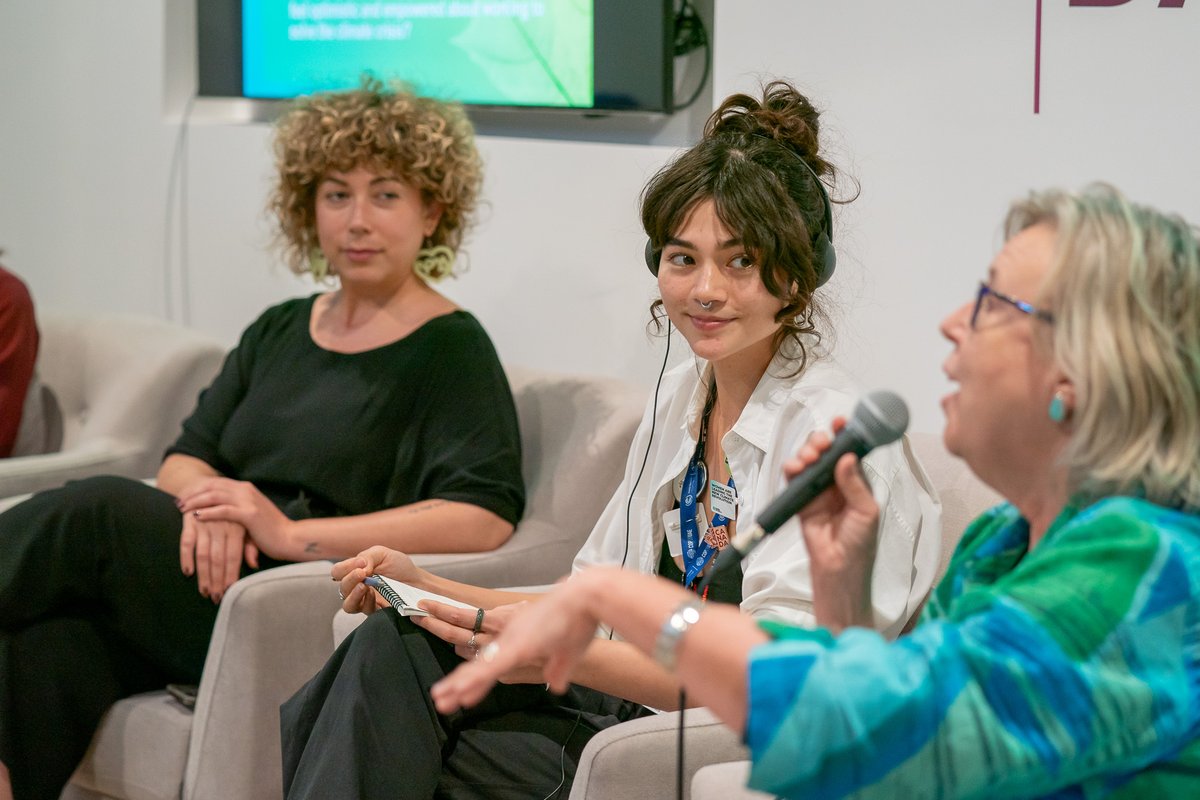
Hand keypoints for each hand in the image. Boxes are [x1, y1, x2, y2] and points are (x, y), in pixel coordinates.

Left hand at [176, 478, 293, 558]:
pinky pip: (223, 510)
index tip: (184, 496)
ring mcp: (248, 501)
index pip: (216, 483)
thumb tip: (220, 510)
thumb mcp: (251, 514)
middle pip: (212, 486)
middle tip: (178, 502)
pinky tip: (196, 517)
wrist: (290, 538)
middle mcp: (246, 490)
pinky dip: (208, 512)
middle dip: (192, 493)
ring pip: (215, 495)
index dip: (198, 488)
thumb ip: (236, 509)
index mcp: (246, 488)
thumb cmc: (271, 530)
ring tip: (182, 509)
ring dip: (196, 501)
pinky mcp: (249, 514)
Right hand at [178, 512, 255, 602]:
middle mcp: (221, 526)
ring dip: (203, 574)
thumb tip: (254, 564)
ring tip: (204, 591)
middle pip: (218, 558)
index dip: (231, 574)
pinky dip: (186, 557)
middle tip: (215, 597)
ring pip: (203, 553)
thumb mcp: (245, 526)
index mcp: (237, 527)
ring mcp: (204, 523)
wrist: (209, 486)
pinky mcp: (189, 521)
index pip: (234, 556)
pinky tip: (188, 572)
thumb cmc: (231, 512)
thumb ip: (250, 545)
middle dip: (217, 579)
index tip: (229, 590)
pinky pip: (186, 541)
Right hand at [331, 546, 420, 615]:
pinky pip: (363, 611)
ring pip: (347, 604)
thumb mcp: (383, 554)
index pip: (338, 572)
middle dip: (350, 579)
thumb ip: (368, 557)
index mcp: (356, 571)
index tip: (361, 564)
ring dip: (353, 595)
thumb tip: (358, 567)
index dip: (344, 568)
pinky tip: (374, 595)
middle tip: (363, 573)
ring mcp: (365, 601)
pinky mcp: (374, 612)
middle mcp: (357, 586)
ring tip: (364, 586)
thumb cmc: (400, 567)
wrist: (418, 582)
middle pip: (342, 587)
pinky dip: (366, 602)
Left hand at [431, 577, 601, 712]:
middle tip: (437, 696)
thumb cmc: (579, 620)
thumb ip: (558, 667)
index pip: (489, 659)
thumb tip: (555, 684)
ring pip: (479, 664)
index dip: (472, 673)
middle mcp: (509, 638)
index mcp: (517, 638)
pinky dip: (476, 678)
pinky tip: (463, 689)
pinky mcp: (520, 645)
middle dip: (456, 680)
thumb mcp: (568, 651)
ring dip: (459, 682)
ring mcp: (512, 641)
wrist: (586, 598)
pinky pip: (493, 665)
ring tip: (440, 697)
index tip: (456, 687)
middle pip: (477, 660)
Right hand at [785, 417, 880, 629]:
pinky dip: (792, 468)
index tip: (841, 421)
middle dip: (821, 441)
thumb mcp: (866, 511)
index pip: (850, 452)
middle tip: (821, 444)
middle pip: (826, 452)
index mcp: (857, 482)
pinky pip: (794, 479)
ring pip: (808, 462)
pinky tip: (795, 467)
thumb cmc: (860, 544)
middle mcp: (836, 483)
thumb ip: (854, 484)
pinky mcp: (801, 501)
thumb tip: (846, 456)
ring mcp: (817, 491)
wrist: (840, 571)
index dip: (845, 434)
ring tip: (809, 457)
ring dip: (806, 453)